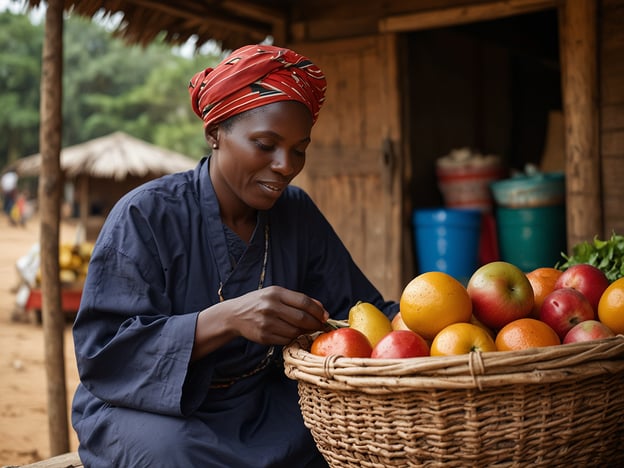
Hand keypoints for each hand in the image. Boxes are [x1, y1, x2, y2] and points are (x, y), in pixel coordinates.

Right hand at [193, 286, 328, 359]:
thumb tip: (321, 308)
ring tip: (308, 330)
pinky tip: (294, 335)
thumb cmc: (259, 303)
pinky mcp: (264, 337)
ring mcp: (266, 323)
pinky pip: (286, 340)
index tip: (325, 316)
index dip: (318, 310)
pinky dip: (294, 339)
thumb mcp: (276, 294)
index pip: (304, 302)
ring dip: (306, 333)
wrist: (234, 315)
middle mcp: (271, 307)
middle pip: (302, 318)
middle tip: (320, 326)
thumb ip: (297, 299)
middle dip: (315, 324)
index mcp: (276, 293)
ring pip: (295, 331)